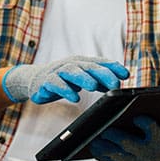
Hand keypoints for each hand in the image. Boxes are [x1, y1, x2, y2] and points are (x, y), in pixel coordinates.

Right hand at [2, 55, 128, 103]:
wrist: (33, 80)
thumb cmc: (62, 80)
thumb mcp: (81, 79)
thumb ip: (97, 81)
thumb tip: (117, 83)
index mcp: (82, 63)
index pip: (100, 63)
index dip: (113, 67)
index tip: (126, 74)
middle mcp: (71, 65)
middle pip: (89, 67)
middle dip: (103, 74)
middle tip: (115, 84)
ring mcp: (58, 72)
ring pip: (72, 72)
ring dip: (84, 79)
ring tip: (94, 87)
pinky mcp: (46, 82)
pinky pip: (56, 84)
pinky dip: (65, 90)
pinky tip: (74, 98)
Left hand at [89, 115, 159, 160]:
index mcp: (159, 140)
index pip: (151, 129)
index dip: (145, 123)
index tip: (137, 116)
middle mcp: (146, 152)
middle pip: (127, 143)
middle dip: (115, 134)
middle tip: (103, 126)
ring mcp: (134, 160)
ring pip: (114, 153)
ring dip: (101, 145)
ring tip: (91, 134)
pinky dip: (98, 153)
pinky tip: (90, 143)